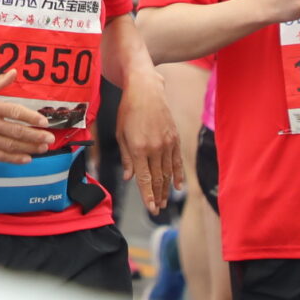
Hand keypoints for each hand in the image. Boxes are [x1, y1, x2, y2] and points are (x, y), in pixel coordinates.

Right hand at [0, 70, 56, 163]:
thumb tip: (15, 72)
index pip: (14, 112)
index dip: (31, 118)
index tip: (44, 121)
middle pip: (15, 131)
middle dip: (35, 136)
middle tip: (50, 138)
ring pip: (9, 146)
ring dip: (29, 148)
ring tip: (42, 148)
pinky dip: (14, 158)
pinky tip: (26, 159)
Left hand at [117, 76, 181, 211]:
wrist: (146, 90)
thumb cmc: (128, 110)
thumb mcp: (120, 133)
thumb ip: (126, 158)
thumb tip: (129, 177)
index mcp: (138, 148)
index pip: (145, 179)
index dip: (148, 196)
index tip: (151, 209)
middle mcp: (154, 148)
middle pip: (158, 179)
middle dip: (157, 196)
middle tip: (157, 210)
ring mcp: (167, 143)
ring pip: (168, 172)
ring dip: (166, 189)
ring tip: (165, 202)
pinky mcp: (175, 138)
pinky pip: (177, 161)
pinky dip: (178, 175)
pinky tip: (178, 186)